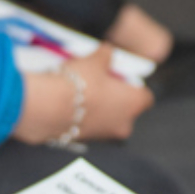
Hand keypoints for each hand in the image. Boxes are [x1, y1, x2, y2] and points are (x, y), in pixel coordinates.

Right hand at [13, 44, 155, 144]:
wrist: (49, 107)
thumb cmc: (79, 84)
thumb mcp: (95, 60)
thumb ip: (106, 55)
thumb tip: (107, 52)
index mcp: (134, 104)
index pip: (145, 96)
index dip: (133, 85)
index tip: (121, 76)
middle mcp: (124, 125)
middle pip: (125, 109)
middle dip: (115, 97)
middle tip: (99, 81)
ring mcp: (104, 136)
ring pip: (107, 119)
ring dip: (99, 107)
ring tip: (81, 90)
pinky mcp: (85, 141)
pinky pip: (90, 126)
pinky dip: (84, 117)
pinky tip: (70, 104)